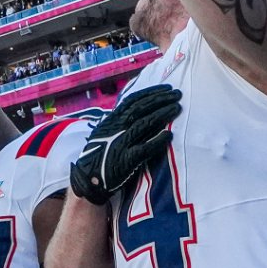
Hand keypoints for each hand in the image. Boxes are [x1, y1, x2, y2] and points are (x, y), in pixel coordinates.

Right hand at [67, 84, 181, 207]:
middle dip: (160, 99)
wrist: (88, 179)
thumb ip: (119, 120)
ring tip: (177, 108)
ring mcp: (121, 143)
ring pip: (144, 124)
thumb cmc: (99, 154)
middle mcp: (116, 128)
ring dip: (162, 114)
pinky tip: (169, 135)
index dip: (151, 92)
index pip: (133, 100)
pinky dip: (157, 141)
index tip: (167, 88)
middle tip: (178, 95)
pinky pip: (145, 148)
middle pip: (141, 108)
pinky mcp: (126, 160)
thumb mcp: (104, 131)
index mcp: (111, 120)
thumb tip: (136, 108)